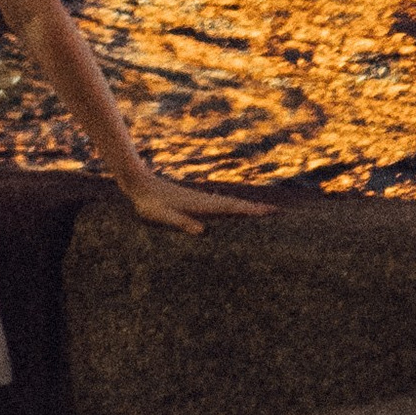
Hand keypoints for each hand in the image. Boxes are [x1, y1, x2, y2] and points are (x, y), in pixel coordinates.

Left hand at [120, 164, 273, 233]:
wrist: (139, 184)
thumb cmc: (149, 204)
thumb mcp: (164, 217)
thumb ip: (182, 223)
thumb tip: (203, 231)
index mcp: (201, 206)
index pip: (231, 209)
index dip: (251, 211)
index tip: (270, 211)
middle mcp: (204, 201)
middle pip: (235, 205)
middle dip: (255, 209)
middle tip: (277, 211)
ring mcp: (200, 201)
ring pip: (228, 204)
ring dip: (245, 208)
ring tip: (262, 212)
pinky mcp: (193, 203)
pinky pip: (218, 206)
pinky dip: (231, 208)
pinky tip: (232, 211)